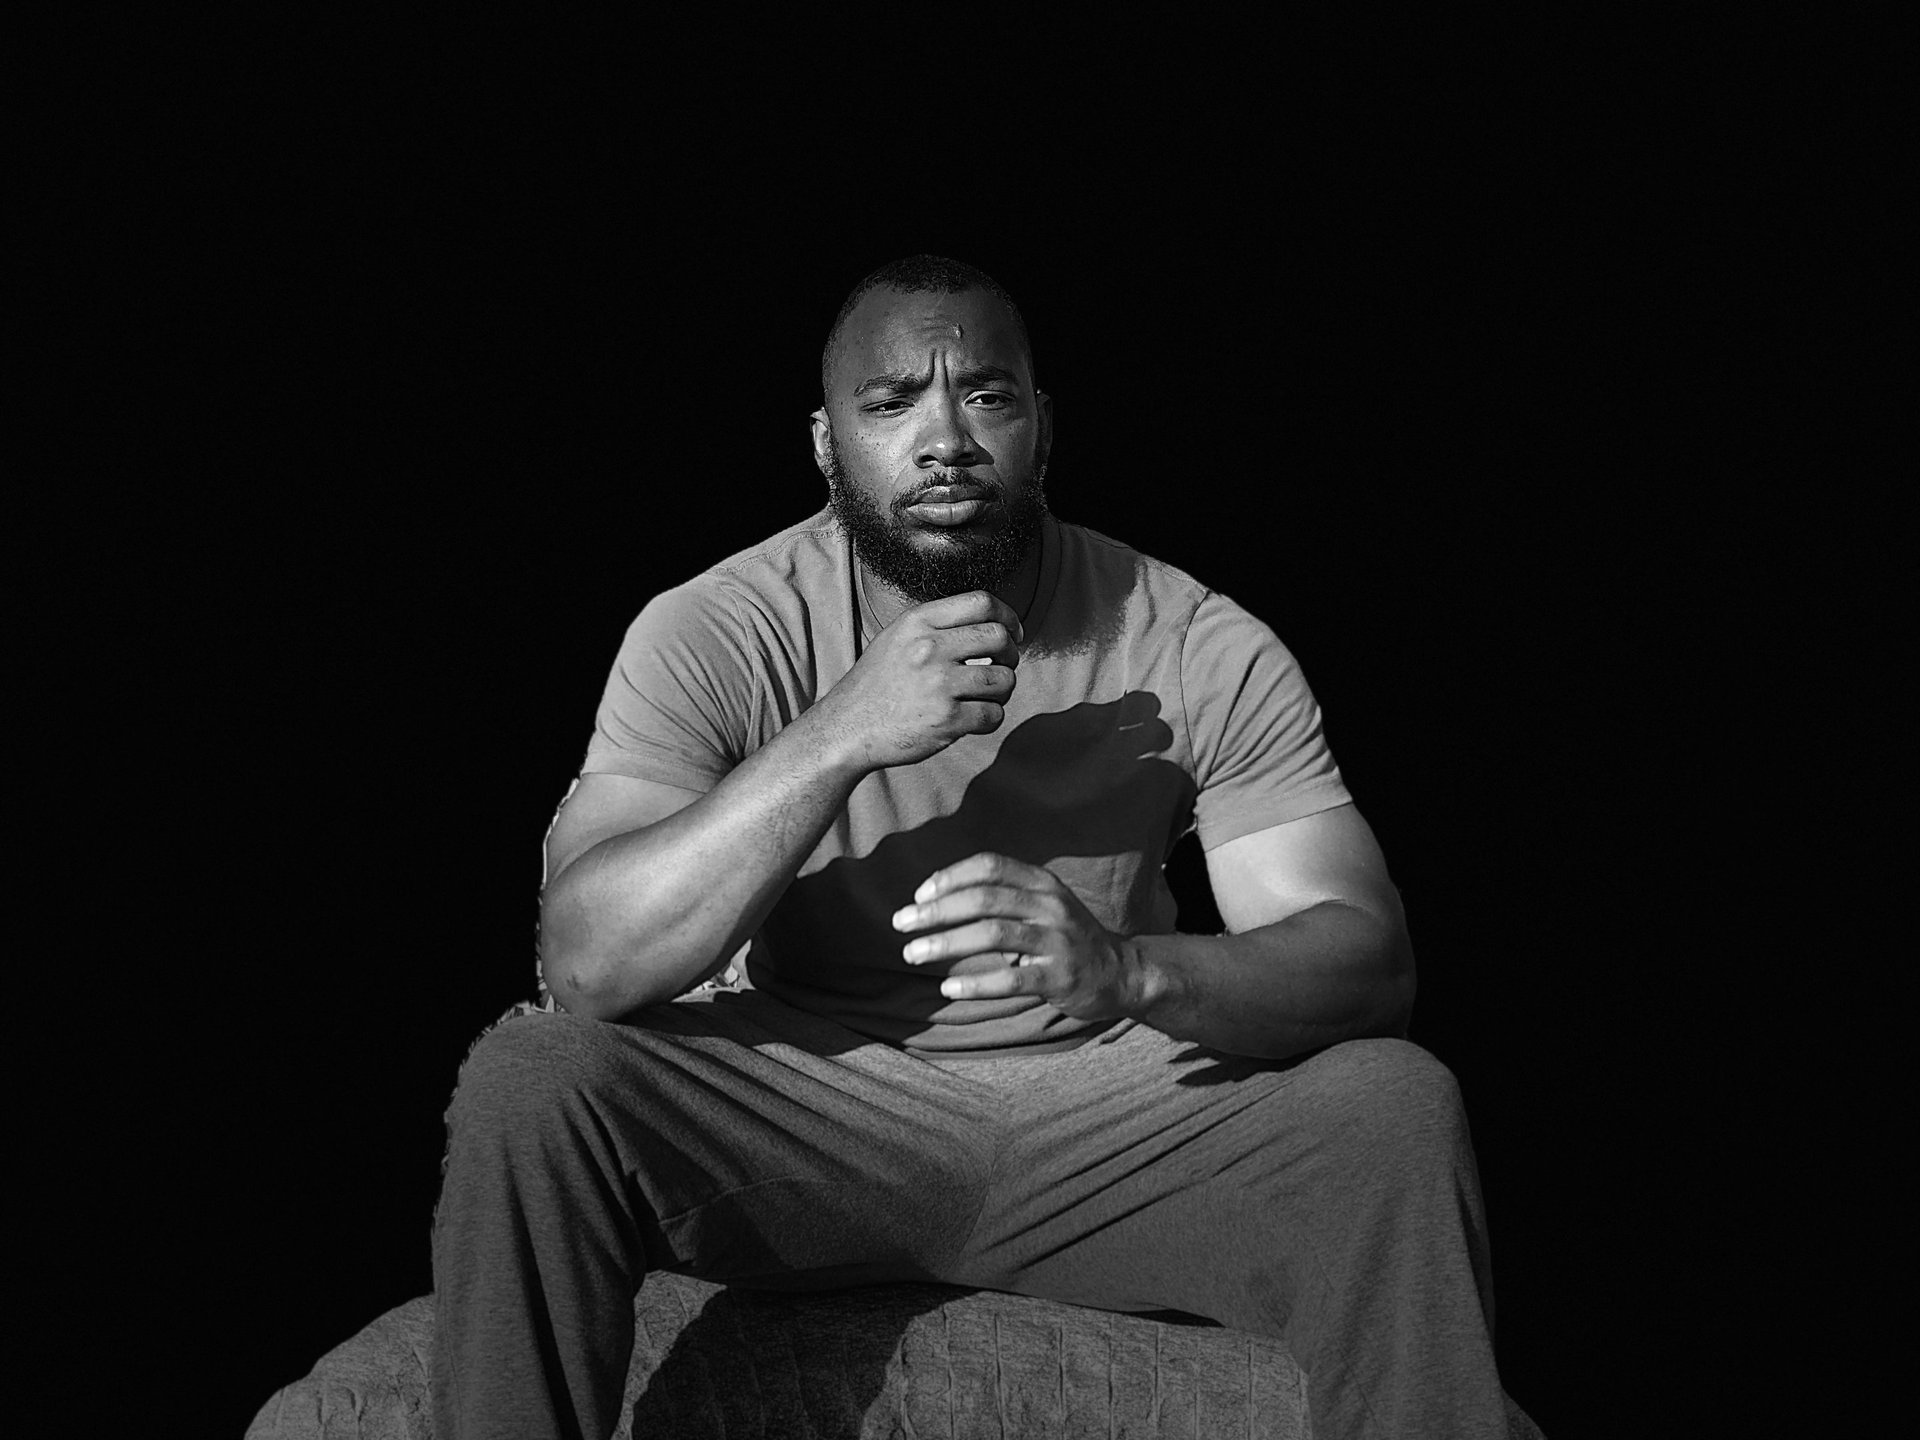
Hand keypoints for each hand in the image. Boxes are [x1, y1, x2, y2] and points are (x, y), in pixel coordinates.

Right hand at [813, 591, 1021, 770]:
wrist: (847, 728)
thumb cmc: (876, 685)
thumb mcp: (897, 638)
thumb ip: (937, 626)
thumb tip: (990, 623)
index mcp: (918, 622)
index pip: (982, 602)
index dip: (1008, 616)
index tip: (1013, 633)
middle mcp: (929, 648)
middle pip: (999, 637)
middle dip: (1011, 654)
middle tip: (1003, 667)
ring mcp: (939, 684)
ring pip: (1004, 679)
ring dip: (1003, 690)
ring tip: (985, 696)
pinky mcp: (947, 719)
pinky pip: (994, 714)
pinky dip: (991, 718)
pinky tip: (974, 719)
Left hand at [891, 852, 1139, 1019]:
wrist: (1120, 973)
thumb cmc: (1064, 938)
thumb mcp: (1041, 904)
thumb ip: (1001, 897)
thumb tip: (934, 900)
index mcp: (1042, 882)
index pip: (989, 866)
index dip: (949, 877)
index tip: (918, 896)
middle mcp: (1050, 905)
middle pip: (984, 899)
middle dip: (936, 911)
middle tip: (902, 925)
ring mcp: (1057, 940)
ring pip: (992, 934)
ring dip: (946, 943)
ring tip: (913, 954)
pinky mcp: (1060, 976)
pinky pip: (1011, 978)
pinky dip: (976, 983)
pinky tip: (948, 986)